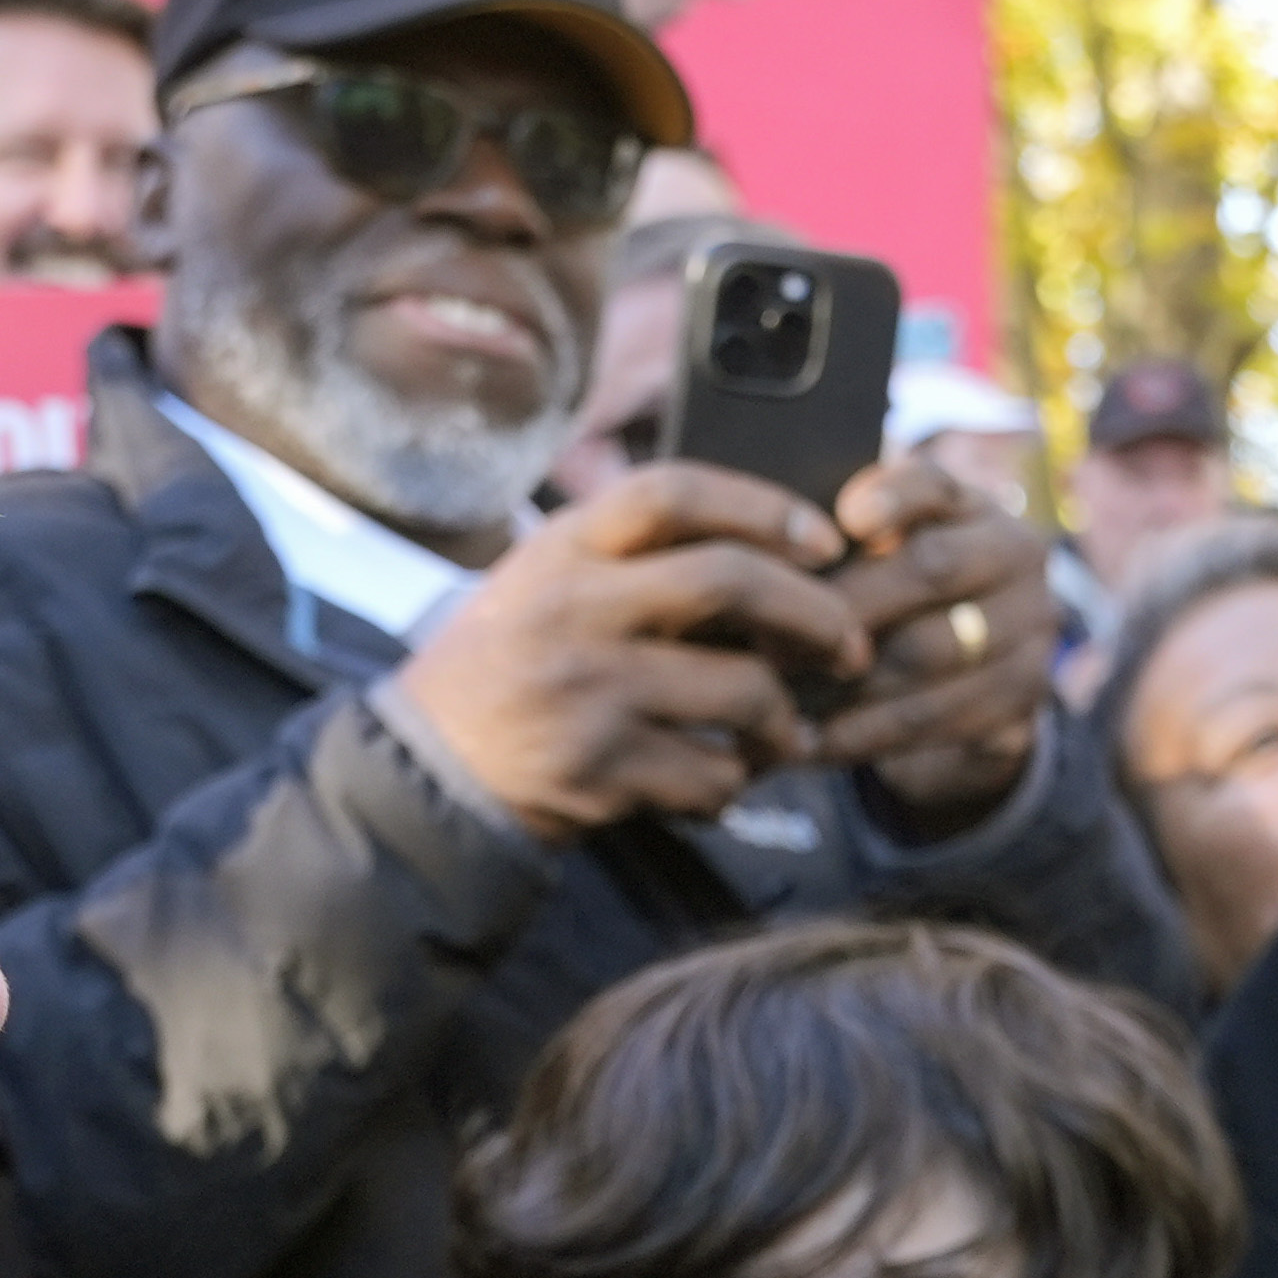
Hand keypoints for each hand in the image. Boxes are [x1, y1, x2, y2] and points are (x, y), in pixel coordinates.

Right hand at [387, 466, 866, 839]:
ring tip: (787, 734)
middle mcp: (572, 608)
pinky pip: (710, 776)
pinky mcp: (596, 770)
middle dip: (814, 614)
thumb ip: (634, 560)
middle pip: (729, 581)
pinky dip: (732, 786)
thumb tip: (773, 551)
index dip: (763, 506)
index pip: (674, 492)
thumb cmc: (509, 664)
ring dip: (784, 720)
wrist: (427, 767)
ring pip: (741, 689)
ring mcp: (585, 690)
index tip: (825, 540)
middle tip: (850, 646)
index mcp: (563, 547)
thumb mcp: (547, 582)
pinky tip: (721, 783)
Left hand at [799, 447, 1064, 832]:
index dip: (893, 497)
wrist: (968, 673)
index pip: (938, 484)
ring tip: (773, 699)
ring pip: (931, 654)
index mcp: (977, 508)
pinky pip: (935, 726)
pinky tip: (806, 744)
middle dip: (843, 609)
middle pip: (932, 570)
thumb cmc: (889, 596)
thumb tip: (765, 555)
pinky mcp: (1020, 711)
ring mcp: (1032, 640)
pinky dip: (862, 737)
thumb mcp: (876, 553)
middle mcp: (1021, 563)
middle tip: (766, 641)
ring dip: (844, 684)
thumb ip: (836, 540)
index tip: (846, 519)